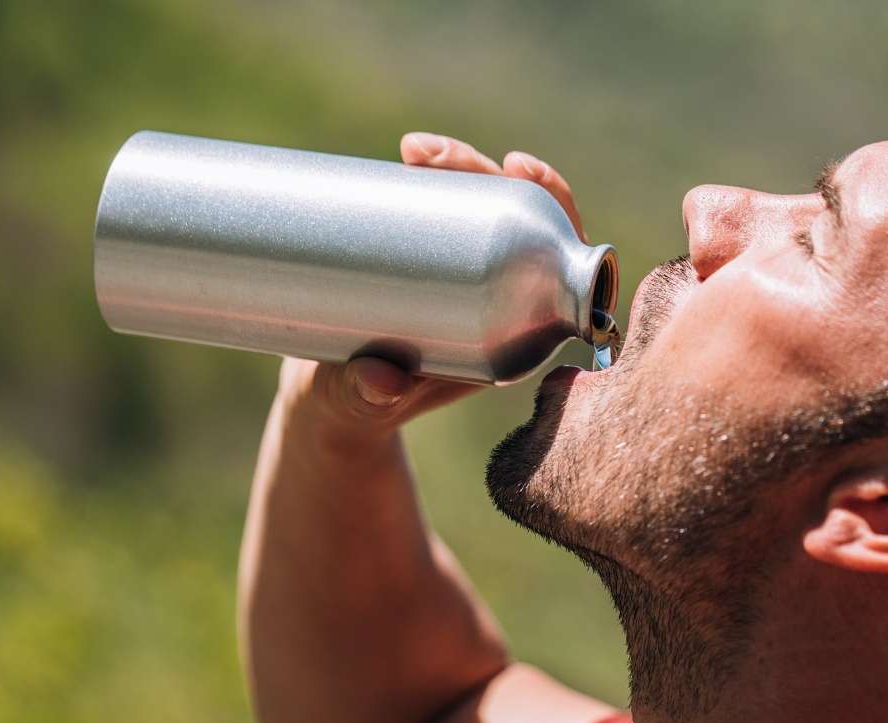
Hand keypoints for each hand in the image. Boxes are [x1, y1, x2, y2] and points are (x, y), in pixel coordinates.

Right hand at [276, 132, 589, 445]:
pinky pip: (449, 212)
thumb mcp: (364, 403)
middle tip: (426, 155)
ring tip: (414, 150)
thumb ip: (371, 398)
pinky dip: (437, 179)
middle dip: (485, 172)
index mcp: (517, 337)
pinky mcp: (435, 262)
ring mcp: (469, 278)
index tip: (516, 167)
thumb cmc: (357, 408)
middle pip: (517, 219)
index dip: (553, 204)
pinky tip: (413, 154)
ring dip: (459, 166)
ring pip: (481, 208)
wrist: (333, 402)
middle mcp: (503, 301)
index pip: (554, 259)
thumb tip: (381, 382)